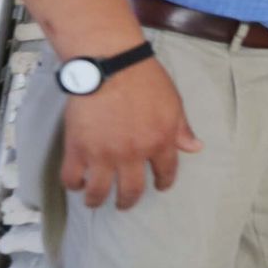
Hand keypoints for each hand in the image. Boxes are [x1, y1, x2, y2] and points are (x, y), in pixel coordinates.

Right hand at [61, 57, 201, 209]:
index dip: (163, 182)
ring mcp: (103, 154)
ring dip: (96, 200)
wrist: (110, 64)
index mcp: (160, 141)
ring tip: (95, 201)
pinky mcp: (77, 148)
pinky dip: (73, 184)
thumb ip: (181, 129)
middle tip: (124, 203)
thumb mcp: (173, 102)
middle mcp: (133, 154)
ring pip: (98, 191)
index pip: (166, 172)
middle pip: (131, 190)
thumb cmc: (145, 79)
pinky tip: (77, 183)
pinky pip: (71, 177)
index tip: (160, 186)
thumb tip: (195, 148)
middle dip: (128, 201)